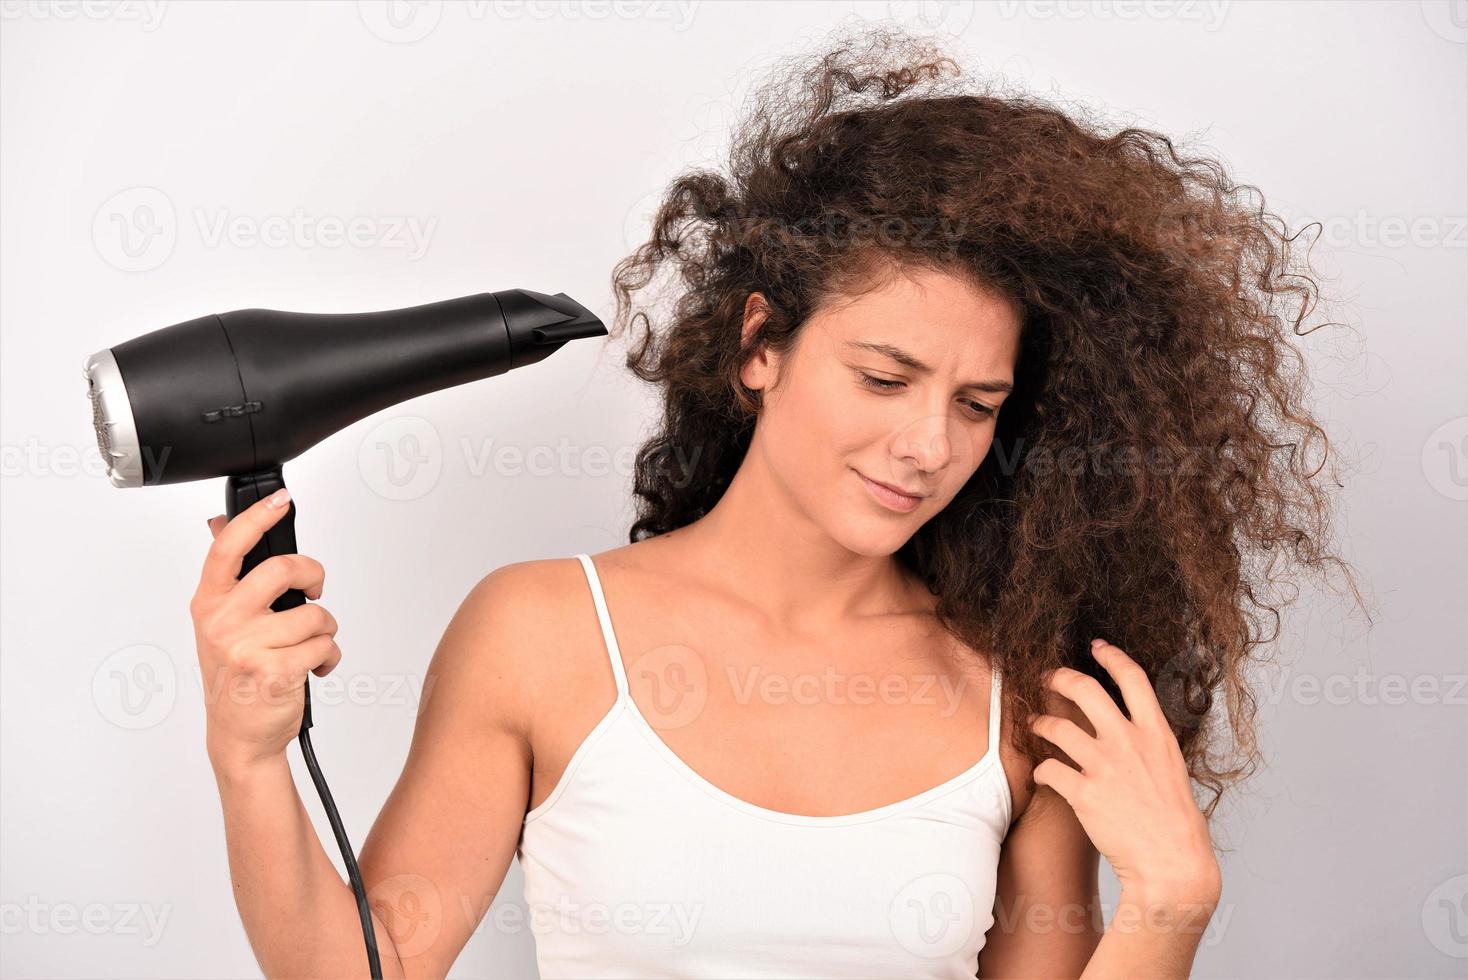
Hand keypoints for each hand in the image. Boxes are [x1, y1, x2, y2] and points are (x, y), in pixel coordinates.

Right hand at [190, 489, 340, 771]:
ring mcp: (247, 648)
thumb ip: (229, 578)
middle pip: (283, 569)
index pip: (227, 548)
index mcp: (209, 603)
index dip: (256, 517)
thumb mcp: (221, 623)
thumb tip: (219, 524)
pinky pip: (324, 646)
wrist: (240, 735)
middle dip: (314, 575)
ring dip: (326, 631)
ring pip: (316, 615)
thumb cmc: (237, 676)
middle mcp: (223, 622)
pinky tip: (313, 668)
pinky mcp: (274, 672)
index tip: (280, 499)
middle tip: (316, 589)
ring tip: (308, 647)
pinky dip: (329, 657)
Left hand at [1030, 638, 1220, 906]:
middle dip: (1060, 677)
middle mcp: (1128, 743)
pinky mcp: (1084, 794)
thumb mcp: (1170, 768)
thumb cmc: (1173, 821)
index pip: (1133, 679)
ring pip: (1056, 727)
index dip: (1112, 656)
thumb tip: (1129, 724)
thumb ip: (1147, 742)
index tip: (1097, 646)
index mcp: (1156, 734)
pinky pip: (1048, 769)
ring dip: (1040, 723)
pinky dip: (1041, 770)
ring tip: (1036, 724)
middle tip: (1047, 677)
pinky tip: (1042, 774)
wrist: (1171, 864)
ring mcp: (1104, 766)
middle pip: (1085, 689)